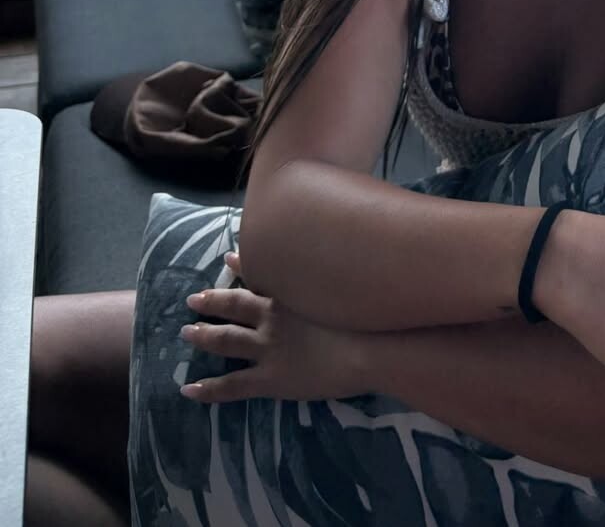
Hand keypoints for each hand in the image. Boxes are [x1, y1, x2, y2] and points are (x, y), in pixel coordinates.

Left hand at [178, 251, 366, 403]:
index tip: (228, 258)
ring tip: (186, 334)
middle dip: (212, 302)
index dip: (241, 267)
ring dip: (204, 336)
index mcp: (291, 296)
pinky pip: (232, 385)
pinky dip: (208, 389)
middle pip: (234, 307)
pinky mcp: (271, 379)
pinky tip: (189, 390)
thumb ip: (333, 280)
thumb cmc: (368, 319)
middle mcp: (274, 318)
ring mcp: (269, 349)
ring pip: (226, 341)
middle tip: (192, 299)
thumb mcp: (346, 290)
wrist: (373, 349)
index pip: (260, 277)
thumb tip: (343, 265)